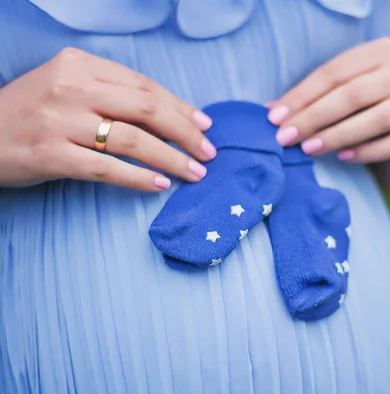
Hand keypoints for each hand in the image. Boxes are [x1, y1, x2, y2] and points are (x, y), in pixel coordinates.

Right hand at [0, 48, 215, 190]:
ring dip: (171, 159)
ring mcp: (60, 121)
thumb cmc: (32, 112)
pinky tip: (160, 185)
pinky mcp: (52, 154)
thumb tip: (170, 116)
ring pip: (132, 139)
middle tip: (208, 153)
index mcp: (80, 64)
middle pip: (147, 108)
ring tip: (195, 173)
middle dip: (186, 133)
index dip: (181, 108)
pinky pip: (108, 168)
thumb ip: (111, 92)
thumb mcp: (68, 87)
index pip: (145, 86)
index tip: (204, 126)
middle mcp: (71, 87)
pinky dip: (138, 178)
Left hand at [267, 37, 389, 163]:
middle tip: (287, 138)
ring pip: (376, 119)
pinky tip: (343, 158)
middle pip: (353, 94)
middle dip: (314, 118)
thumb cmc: (371, 103)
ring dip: (337, 136)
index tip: (275, 118)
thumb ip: (316, 97)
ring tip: (309, 149)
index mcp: (380, 51)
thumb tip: (272, 112)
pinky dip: (368, 152)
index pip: (334, 72)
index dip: (301, 96)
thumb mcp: (347, 90)